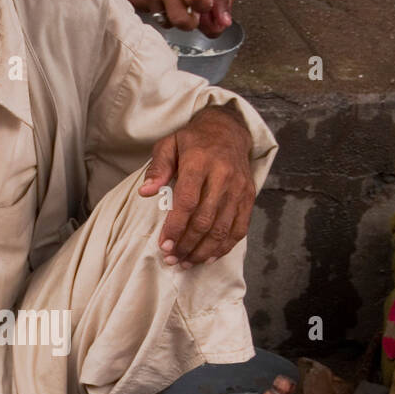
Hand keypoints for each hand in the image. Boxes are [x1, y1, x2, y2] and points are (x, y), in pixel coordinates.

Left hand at [138, 109, 254, 265]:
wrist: (229, 131)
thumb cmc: (194, 141)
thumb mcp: (169, 144)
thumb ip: (158, 168)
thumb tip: (145, 192)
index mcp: (200, 163)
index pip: (187, 202)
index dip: (175, 227)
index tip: (164, 245)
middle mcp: (223, 177)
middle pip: (205, 220)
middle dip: (187, 245)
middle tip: (171, 259)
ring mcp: (238, 189)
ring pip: (222, 229)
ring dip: (203, 251)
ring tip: (186, 262)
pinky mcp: (248, 197)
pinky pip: (239, 229)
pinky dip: (224, 247)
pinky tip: (208, 257)